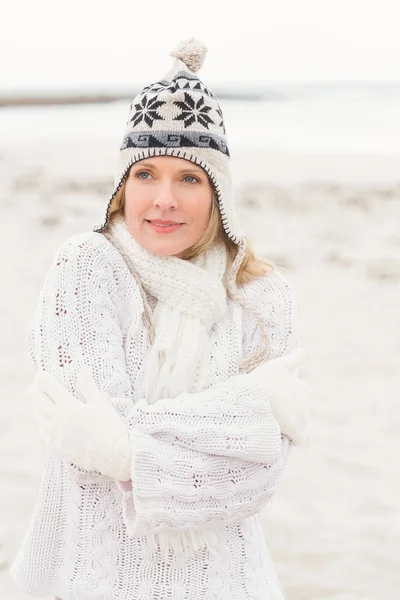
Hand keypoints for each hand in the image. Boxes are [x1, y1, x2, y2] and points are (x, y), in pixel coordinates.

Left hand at [27, 366, 131, 480]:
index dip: (42, 378)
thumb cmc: (109, 427)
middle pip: (37, 400)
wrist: (112, 456)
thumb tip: (84, 367)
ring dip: (36, 406)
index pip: (48, 387)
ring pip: (38, 416)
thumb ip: (88, 385)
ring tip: (38, 401)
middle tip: (34, 386)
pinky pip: (42, 433)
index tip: (41, 374)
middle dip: (34, 390)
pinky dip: (42, 424)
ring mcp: (55, 435)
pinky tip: (45, 422)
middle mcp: (58, 420)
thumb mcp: (100, 403)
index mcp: (69, 407)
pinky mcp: (56, 448)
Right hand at [247, 348, 310, 445]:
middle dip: (292, 409)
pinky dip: (296, 440)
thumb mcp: (278, 364)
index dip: (290, 394)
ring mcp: (304, 420)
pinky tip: (286, 439)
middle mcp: (308, 404)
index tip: (277, 395)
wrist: (255, 401)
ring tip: (275, 423)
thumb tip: (304, 350)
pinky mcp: (298, 433)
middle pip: (302, 408)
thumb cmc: (265, 380)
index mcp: (304, 388)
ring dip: (292, 424)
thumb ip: (294, 358)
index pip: (302, 392)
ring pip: (301, 423)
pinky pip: (301, 441)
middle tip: (274, 409)